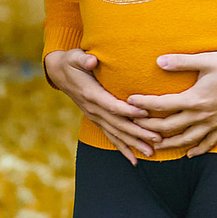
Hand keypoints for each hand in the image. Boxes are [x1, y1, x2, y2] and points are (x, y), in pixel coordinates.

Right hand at [43, 49, 162, 161]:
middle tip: (157, 139)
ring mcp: (95, 117)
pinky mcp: (97, 120)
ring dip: (134, 144)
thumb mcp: (74, 57)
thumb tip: (92, 60)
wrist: (59, 73)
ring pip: (116, 134)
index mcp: (91, 95)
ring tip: (151, 153)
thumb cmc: (71, 62)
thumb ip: (83, 59)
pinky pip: (110, 137)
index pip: (112, 105)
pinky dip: (122, 149)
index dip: (128, 111)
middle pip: (118, 124)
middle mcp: (93, 110)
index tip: (145, 114)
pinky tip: (134, 160)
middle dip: (138, 133)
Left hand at [126, 51, 216, 157]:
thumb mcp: (207, 59)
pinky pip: (210, 143)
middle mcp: (202, 115)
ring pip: (187, 140)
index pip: (162, 105)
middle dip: (149, 128)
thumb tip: (158, 61)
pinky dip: (198, 150)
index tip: (129, 101)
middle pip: (170, 127)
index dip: (144, 104)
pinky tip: (189, 154)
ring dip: (169, 144)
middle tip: (134, 126)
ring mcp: (214, 123)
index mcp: (195, 98)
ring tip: (155, 146)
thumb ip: (181, 62)